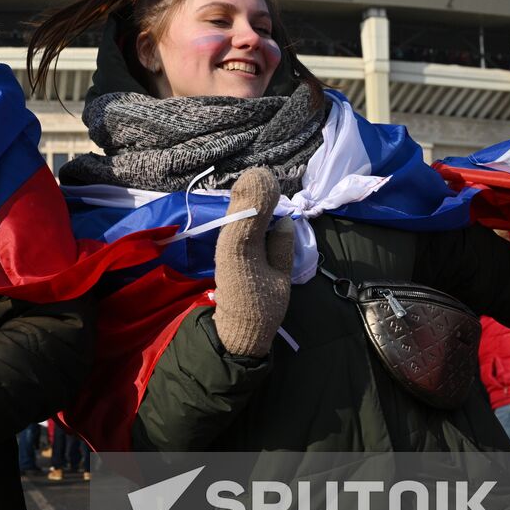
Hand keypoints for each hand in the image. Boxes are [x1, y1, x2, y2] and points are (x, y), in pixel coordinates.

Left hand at [212, 168, 293, 357]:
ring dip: (250, 196)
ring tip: (264, 185)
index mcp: (243, 246)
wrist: (239, 332)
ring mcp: (226, 244)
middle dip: (254, 188)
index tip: (273, 180)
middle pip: (240, 203)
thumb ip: (282, 248)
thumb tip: (283, 221)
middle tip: (268, 177)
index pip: (250, 208)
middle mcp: (230, 240)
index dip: (261, 191)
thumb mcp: (280, 279)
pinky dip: (247, 210)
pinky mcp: (227, 250)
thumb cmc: (262, 308)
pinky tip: (258, 207)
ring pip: (236, 211)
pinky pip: (236, 222)